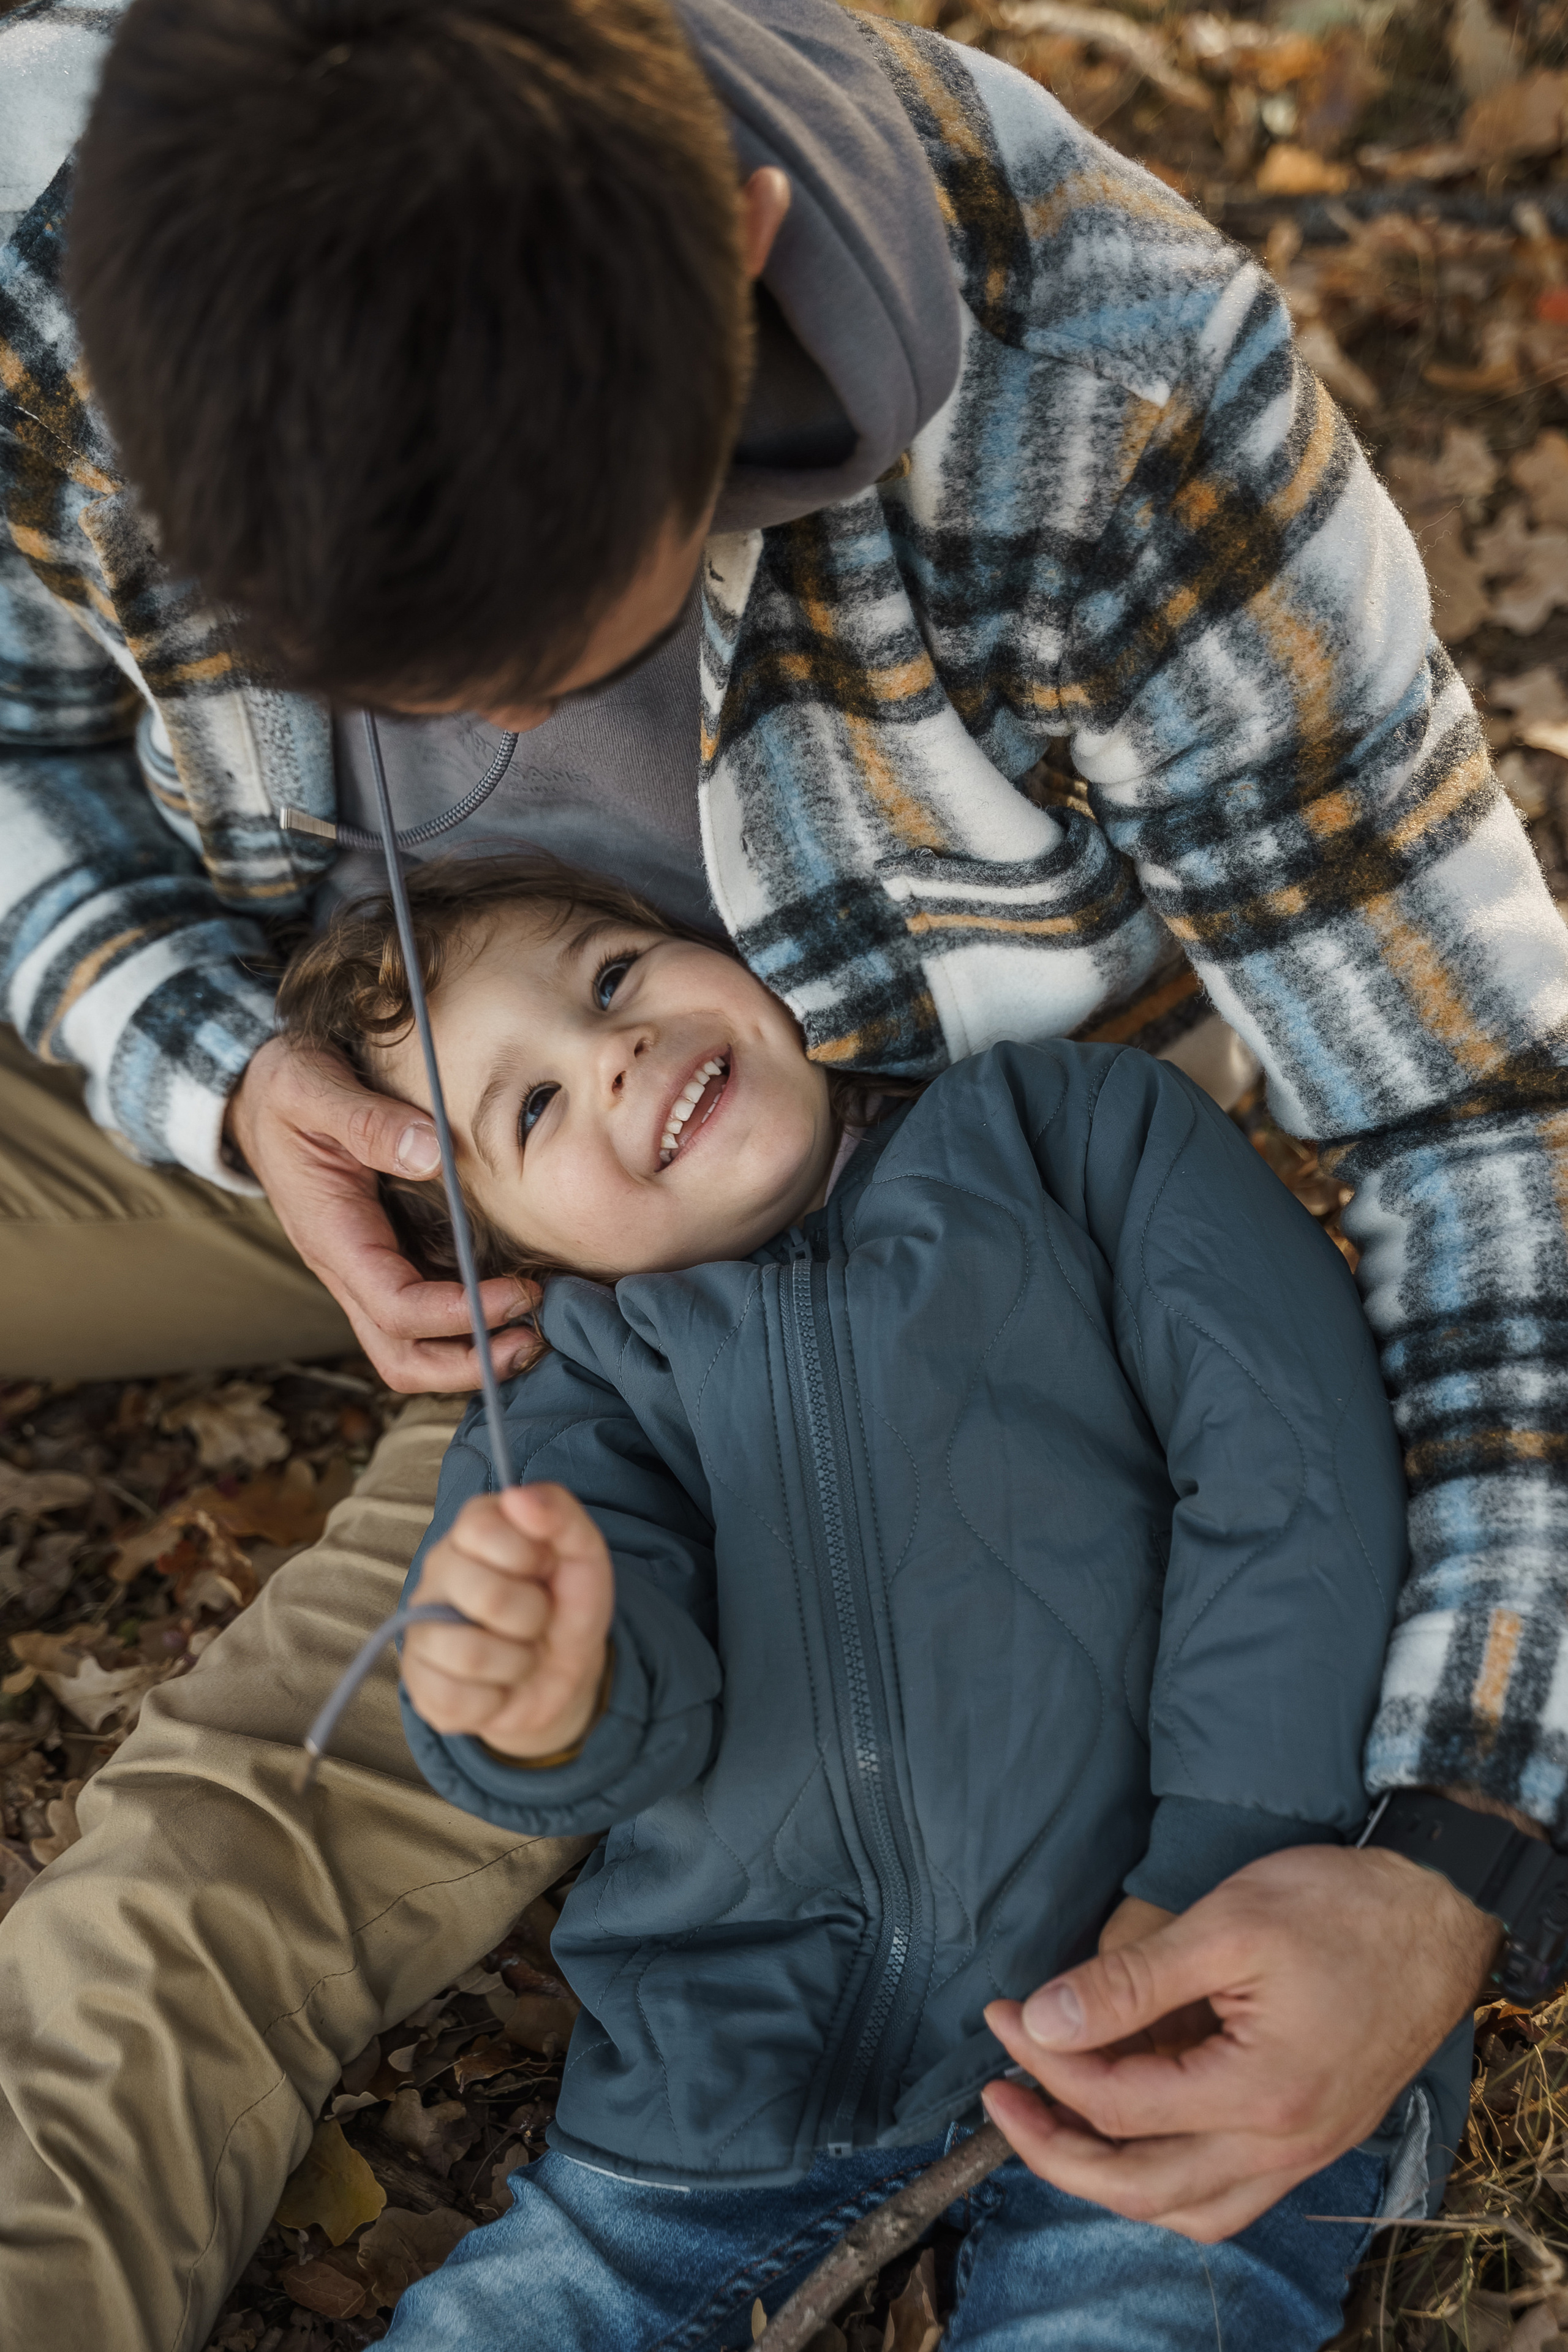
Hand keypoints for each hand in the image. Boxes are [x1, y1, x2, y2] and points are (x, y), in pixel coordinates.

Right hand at [229, 1034, 538, 1390]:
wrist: (258, 1096)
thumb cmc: (284, 1092)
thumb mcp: (311, 1089)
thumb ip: (367, 1120)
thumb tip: (432, 1153)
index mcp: (332, 1236)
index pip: (396, 1307)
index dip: (458, 1314)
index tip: (516, 1294)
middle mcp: (348, 1268)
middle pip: (402, 1356)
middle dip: (468, 1363)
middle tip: (533, 1338)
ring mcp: (367, 1269)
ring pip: (415, 1346)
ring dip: (474, 1353)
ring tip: (535, 1330)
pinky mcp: (387, 1257)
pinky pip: (426, 1313)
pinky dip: (472, 1322)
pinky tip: (517, 1299)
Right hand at [403, 1484, 614, 1758]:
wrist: (565, 1673)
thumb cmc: (567, 1603)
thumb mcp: (583, 1555)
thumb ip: (560, 1513)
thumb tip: (519, 1496)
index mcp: (472, 1531)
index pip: (482, 1529)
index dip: (529, 1557)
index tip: (544, 1568)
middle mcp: (436, 1574)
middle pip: (485, 1595)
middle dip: (533, 1615)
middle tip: (536, 1617)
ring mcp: (421, 1630)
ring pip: (469, 1654)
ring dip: (518, 1662)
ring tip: (520, 1652)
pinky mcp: (420, 1685)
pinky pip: (454, 1700)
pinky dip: (494, 1701)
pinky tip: (498, 1686)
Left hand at [981, 1842, 1498, 2241]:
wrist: (1438, 1916)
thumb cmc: (1340, 1908)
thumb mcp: (1227, 1923)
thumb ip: (1131, 1981)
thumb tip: (1042, 2019)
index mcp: (1261, 2095)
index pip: (1118, 2103)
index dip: (1045, 2060)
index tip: (1002, 2013)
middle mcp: (1282, 2148)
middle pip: (1139, 2188)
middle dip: (1053, 2148)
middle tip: (998, 2095)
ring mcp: (1301, 2155)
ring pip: (1184, 2210)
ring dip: (1106, 2179)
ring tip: (1052, 2120)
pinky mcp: (1309, 2143)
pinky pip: (1223, 2196)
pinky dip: (1164, 2180)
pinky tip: (1130, 2135)